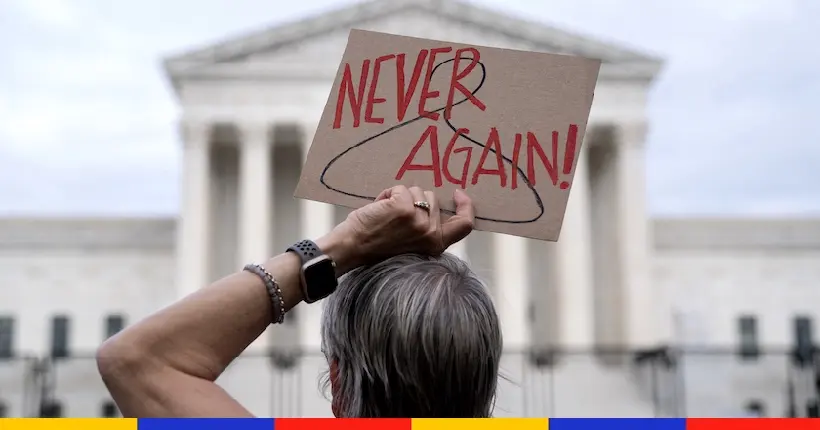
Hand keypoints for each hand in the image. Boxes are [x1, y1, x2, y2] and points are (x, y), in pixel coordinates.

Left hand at [316, 186, 474, 273]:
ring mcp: (419, 221)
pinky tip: (379, 208)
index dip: (466, 206)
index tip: (458, 193)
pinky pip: (400, 188)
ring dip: (401, 196)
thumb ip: (427, 226)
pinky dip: (388, 193)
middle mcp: (431, 234)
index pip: (465, 225)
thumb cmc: (377, 245)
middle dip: (415, 200)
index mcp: (436, 244)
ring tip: (386, 214)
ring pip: (417, 191)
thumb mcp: (412, 242)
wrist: (352, 249)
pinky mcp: (404, 209)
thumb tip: (433, 200)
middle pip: (433, 198)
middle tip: (396, 216)